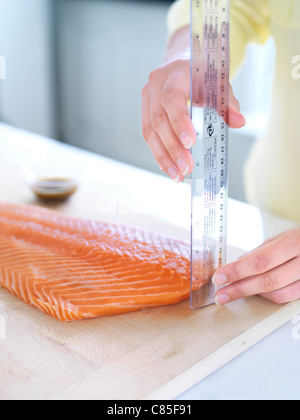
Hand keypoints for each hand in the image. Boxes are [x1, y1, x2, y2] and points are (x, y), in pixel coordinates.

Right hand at [141, 28, 245, 181]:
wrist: (181, 59)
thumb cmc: (202, 73)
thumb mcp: (219, 82)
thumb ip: (228, 103)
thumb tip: (240, 122)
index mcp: (175, 73)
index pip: (171, 98)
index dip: (179, 121)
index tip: (190, 143)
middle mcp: (155, 84)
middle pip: (158, 120)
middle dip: (173, 147)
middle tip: (187, 168)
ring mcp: (147, 98)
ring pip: (149, 131)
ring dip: (163, 156)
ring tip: (177, 175)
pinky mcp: (144, 110)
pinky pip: (148, 134)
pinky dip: (158, 152)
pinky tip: (168, 167)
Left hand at [213, 228, 299, 304]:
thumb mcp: (280, 238)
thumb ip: (258, 252)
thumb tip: (233, 267)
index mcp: (294, 241)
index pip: (261, 260)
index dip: (237, 271)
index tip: (219, 277)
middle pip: (268, 280)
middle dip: (240, 289)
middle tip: (221, 294)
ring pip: (277, 294)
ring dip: (251, 295)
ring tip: (233, 293)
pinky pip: (286, 298)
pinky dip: (267, 297)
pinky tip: (254, 292)